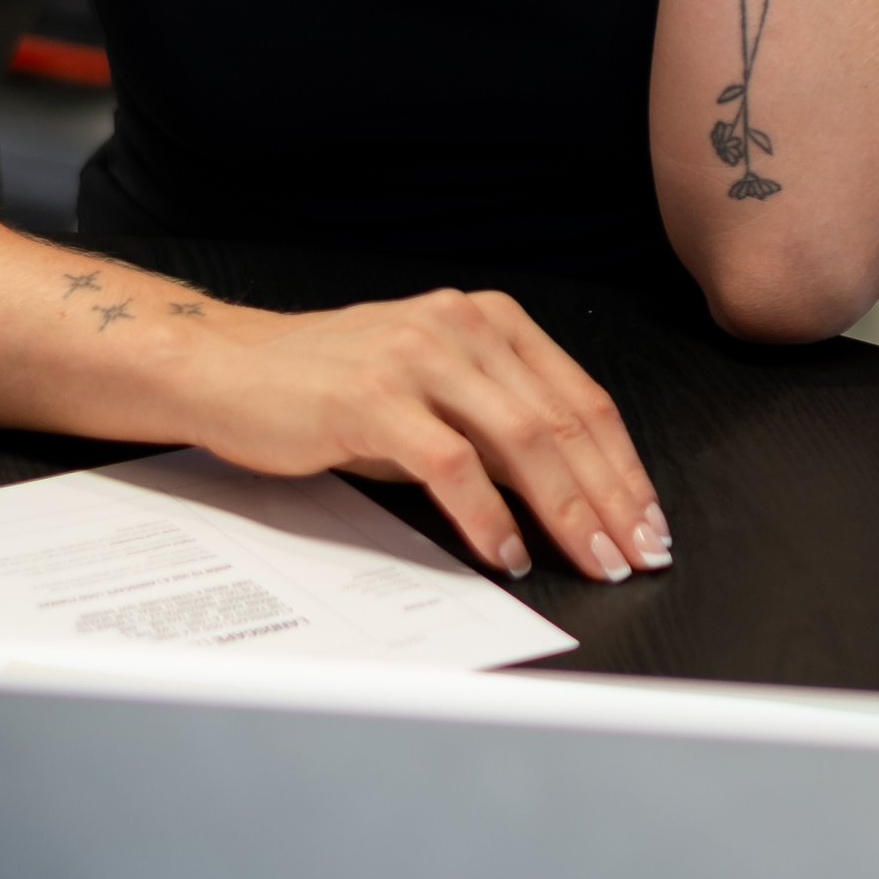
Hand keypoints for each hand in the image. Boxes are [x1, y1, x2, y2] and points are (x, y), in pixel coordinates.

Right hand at [173, 288, 672, 583]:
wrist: (230, 369)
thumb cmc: (330, 387)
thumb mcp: (432, 394)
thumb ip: (496, 427)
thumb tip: (570, 494)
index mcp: (490, 319)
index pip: (583, 398)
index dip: (625, 466)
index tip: (648, 521)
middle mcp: (462, 326)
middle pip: (564, 422)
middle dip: (610, 499)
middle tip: (636, 553)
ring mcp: (418, 358)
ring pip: (522, 442)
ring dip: (566, 512)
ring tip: (591, 559)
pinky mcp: (375, 399)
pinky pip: (452, 465)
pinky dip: (488, 516)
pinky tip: (507, 553)